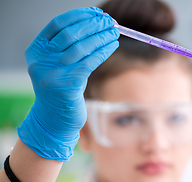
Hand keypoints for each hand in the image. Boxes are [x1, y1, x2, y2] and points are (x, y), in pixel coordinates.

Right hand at [17, 7, 119, 160]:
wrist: (54, 119)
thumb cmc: (60, 89)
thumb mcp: (57, 65)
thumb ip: (68, 48)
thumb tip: (95, 25)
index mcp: (36, 51)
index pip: (57, 24)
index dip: (78, 16)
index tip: (96, 12)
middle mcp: (41, 60)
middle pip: (70, 34)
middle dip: (93, 25)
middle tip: (110, 21)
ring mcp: (52, 73)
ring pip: (82, 48)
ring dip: (102, 37)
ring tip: (115, 32)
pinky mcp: (67, 85)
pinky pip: (90, 62)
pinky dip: (103, 51)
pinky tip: (113, 45)